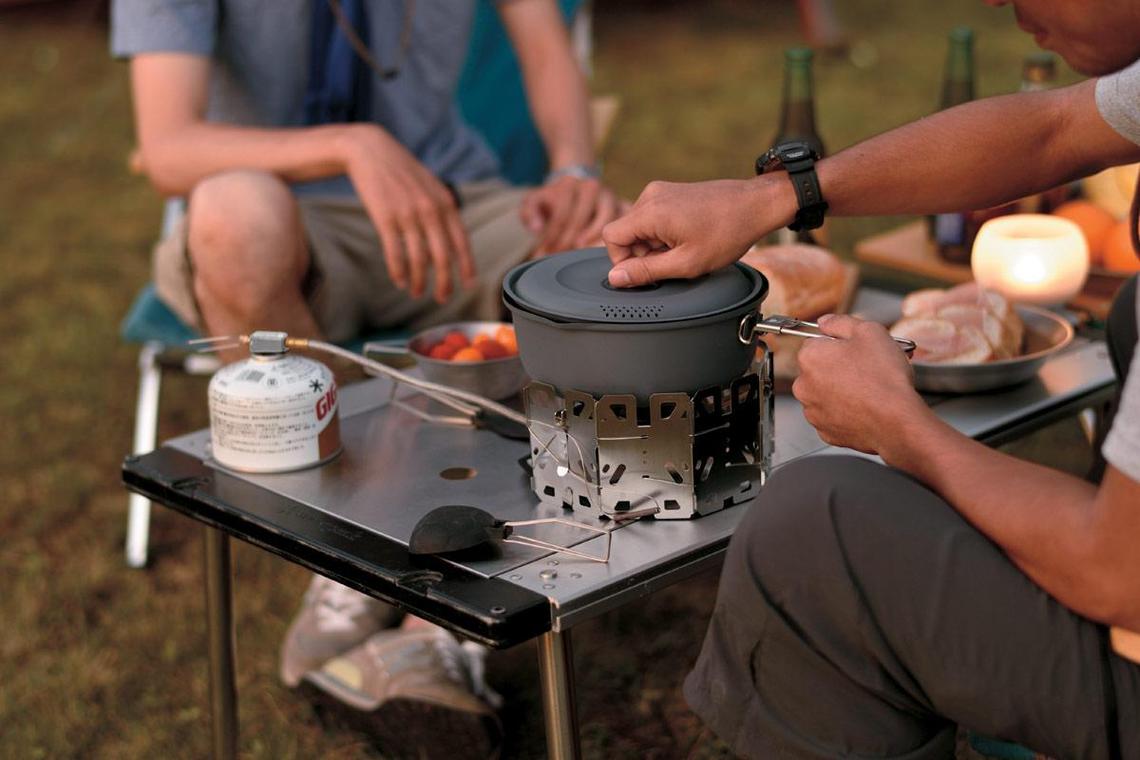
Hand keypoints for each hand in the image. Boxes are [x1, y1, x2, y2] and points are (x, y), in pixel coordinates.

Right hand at [342, 124, 473, 302]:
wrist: (370, 151)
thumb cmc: (401, 172)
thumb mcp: (430, 187)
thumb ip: (441, 212)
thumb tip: (446, 244)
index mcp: (445, 203)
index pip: (461, 242)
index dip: (467, 266)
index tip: (469, 285)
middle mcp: (430, 210)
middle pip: (442, 257)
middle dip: (444, 283)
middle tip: (442, 298)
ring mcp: (408, 215)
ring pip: (418, 260)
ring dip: (418, 281)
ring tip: (416, 293)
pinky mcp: (385, 218)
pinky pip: (395, 253)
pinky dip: (398, 271)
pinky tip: (399, 281)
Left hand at [520, 175, 621, 256]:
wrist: (574, 185)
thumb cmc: (554, 199)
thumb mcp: (534, 201)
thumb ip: (529, 213)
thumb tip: (537, 227)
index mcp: (568, 185)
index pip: (561, 216)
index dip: (553, 237)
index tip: (547, 252)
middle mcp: (591, 187)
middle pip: (579, 220)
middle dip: (567, 243)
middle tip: (560, 257)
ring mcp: (609, 196)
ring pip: (604, 222)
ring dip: (591, 242)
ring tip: (581, 254)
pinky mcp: (623, 204)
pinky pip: (623, 223)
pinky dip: (617, 236)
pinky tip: (608, 250)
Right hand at [602, 177, 793, 286]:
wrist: (755, 204)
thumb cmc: (727, 232)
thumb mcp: (686, 263)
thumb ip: (646, 272)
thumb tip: (616, 278)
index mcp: (651, 211)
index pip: (611, 236)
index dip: (623, 260)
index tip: (646, 271)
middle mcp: (651, 196)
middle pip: (625, 232)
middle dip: (643, 253)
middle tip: (673, 262)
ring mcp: (661, 191)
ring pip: (639, 227)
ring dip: (654, 245)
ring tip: (684, 249)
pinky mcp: (670, 191)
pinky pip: (652, 217)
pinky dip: (663, 233)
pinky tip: (687, 238)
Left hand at [792, 314, 926, 453]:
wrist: (897, 420)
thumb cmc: (884, 377)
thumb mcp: (869, 331)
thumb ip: (840, 322)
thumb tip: (825, 321)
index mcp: (810, 357)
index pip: (816, 342)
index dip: (839, 344)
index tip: (855, 349)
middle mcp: (804, 385)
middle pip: (819, 369)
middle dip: (839, 367)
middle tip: (866, 369)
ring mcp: (813, 410)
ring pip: (825, 393)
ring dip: (841, 389)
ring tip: (868, 390)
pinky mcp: (825, 431)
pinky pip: (833, 415)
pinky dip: (845, 411)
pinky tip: (864, 407)